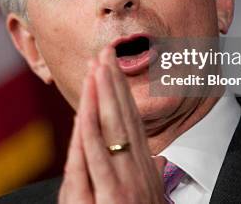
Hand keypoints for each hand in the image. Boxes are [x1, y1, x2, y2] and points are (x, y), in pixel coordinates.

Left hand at [58, 46, 166, 203]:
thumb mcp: (145, 201)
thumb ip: (145, 178)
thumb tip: (153, 158)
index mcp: (145, 172)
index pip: (132, 125)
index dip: (122, 94)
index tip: (114, 69)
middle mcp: (140, 173)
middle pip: (125, 119)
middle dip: (114, 84)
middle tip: (105, 52)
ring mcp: (128, 185)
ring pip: (113, 131)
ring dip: (104, 96)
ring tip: (97, 66)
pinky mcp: (115, 200)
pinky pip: (101, 159)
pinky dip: (92, 131)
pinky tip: (87, 109)